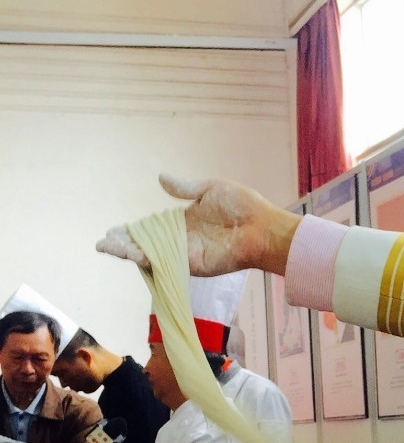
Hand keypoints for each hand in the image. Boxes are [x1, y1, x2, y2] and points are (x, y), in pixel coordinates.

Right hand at [97, 174, 299, 276]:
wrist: (262, 226)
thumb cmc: (242, 206)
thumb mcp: (209, 189)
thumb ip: (184, 189)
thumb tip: (161, 178)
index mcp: (182, 222)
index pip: (149, 228)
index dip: (130, 230)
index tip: (112, 230)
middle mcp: (180, 240)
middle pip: (145, 244)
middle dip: (123, 244)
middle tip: (103, 242)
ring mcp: (185, 254)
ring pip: (150, 255)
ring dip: (128, 252)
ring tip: (107, 247)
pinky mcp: (192, 264)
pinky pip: (166, 263)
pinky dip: (146, 260)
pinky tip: (129, 254)